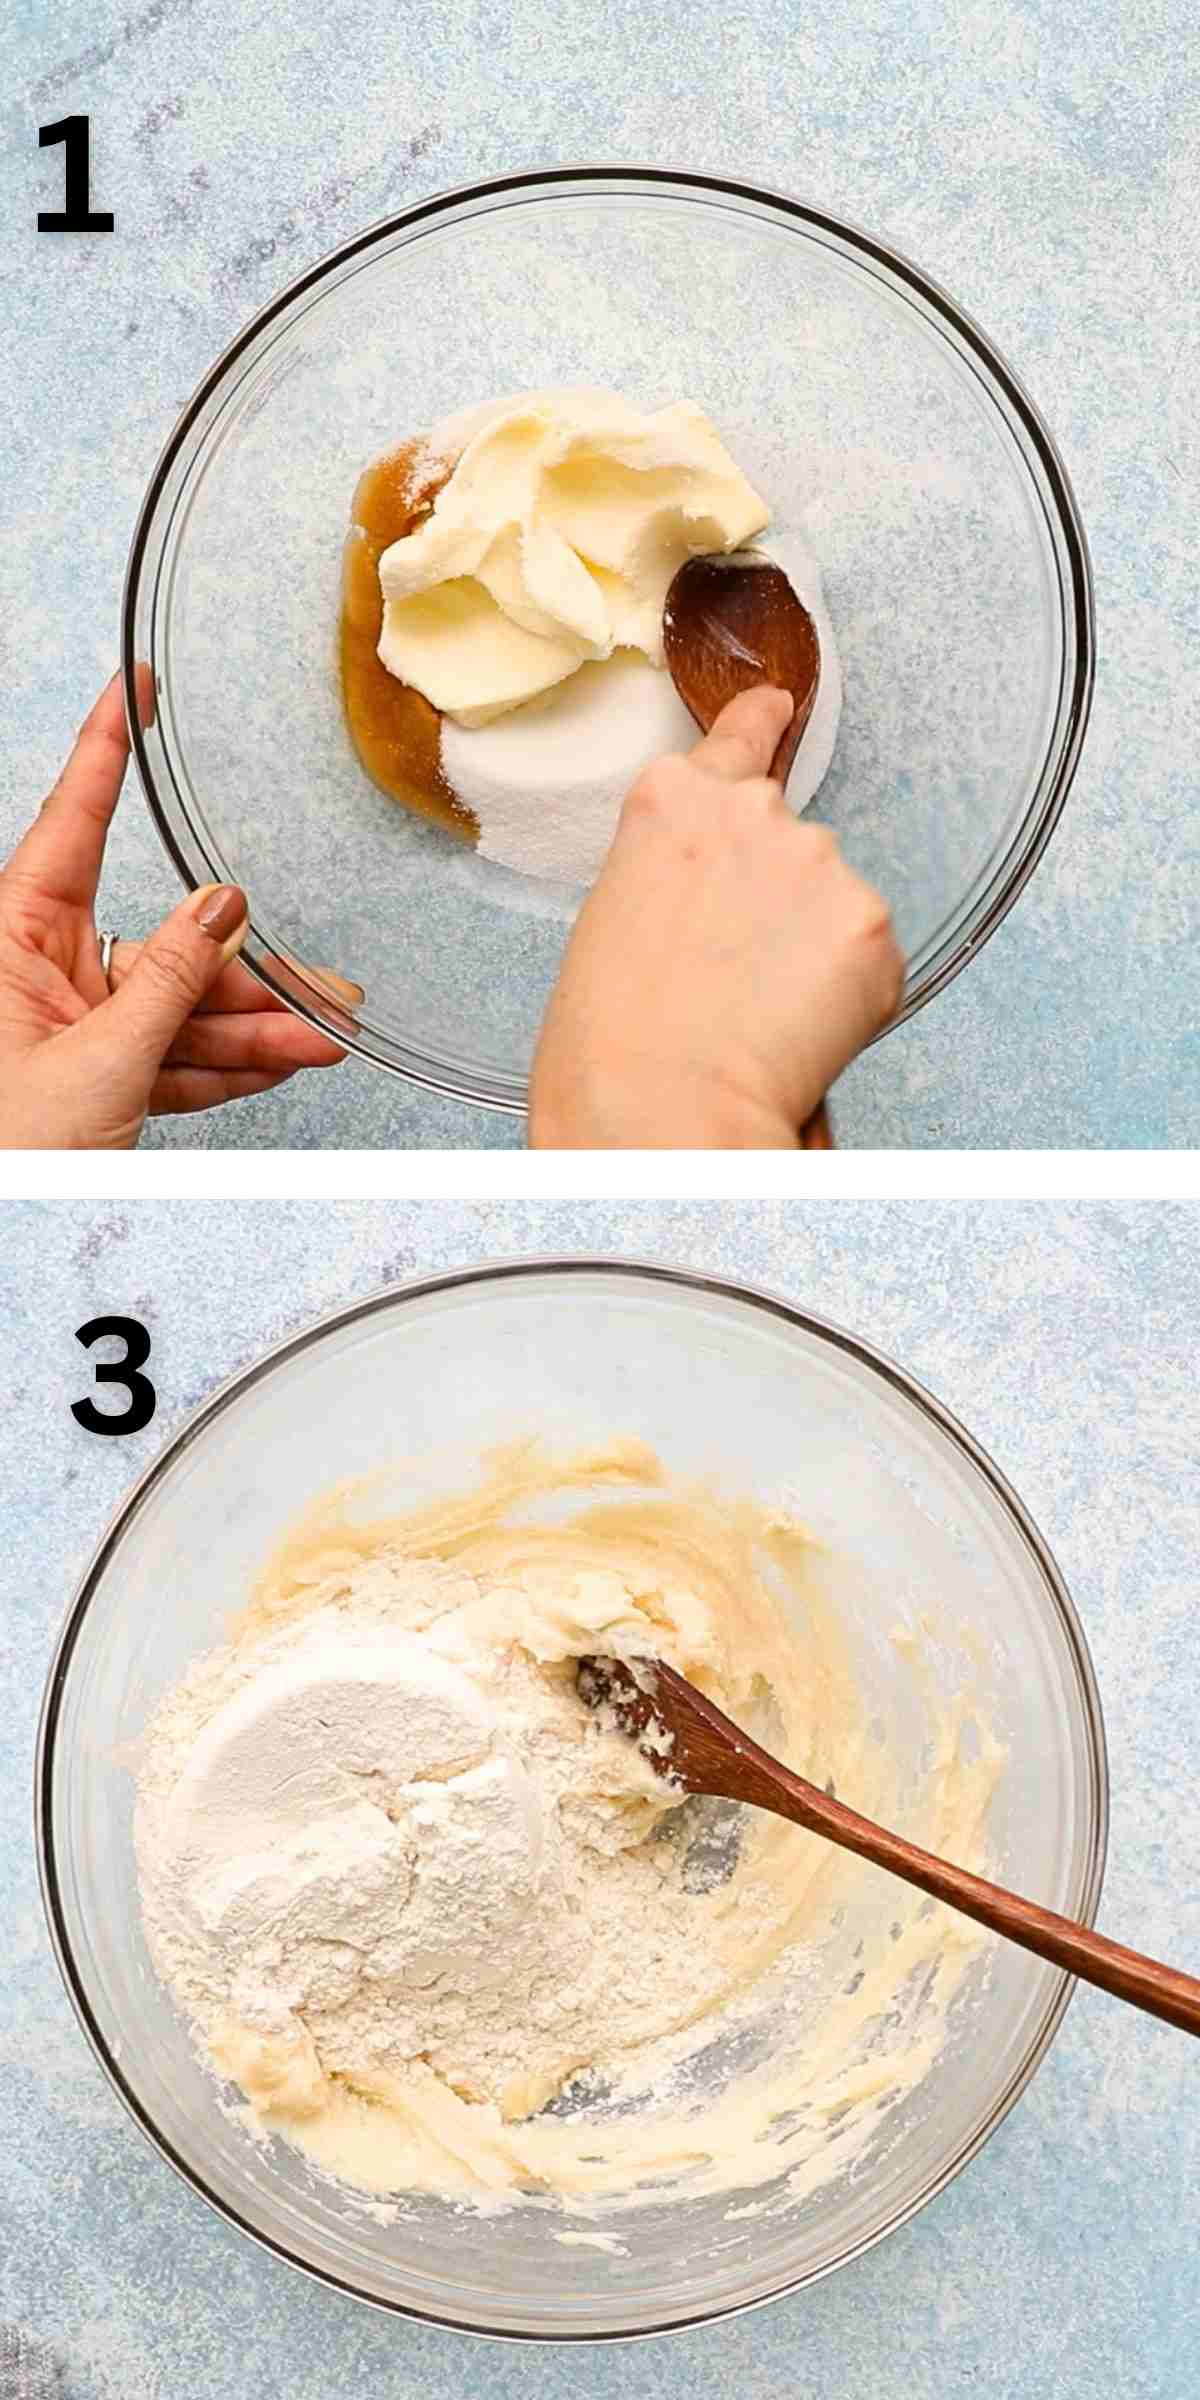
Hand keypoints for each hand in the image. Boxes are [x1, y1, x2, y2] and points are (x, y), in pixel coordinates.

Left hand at [0, 671, 344, 1147]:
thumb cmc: (7, 1151)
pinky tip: (291, 1059)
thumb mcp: (98, 1064)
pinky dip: (230, 1065)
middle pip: (156, 939)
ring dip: (256, 1027)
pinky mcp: (96, 1076)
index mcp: (5, 941)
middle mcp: (36, 971)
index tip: (133, 686)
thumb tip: (220, 906)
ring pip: (179, 1006)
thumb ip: (167, 982)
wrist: (2, 1233)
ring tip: (328, 1036)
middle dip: (243, 964)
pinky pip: (175, 1056)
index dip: (105, 750)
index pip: (69, 823)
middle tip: (321, 975)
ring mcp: (69, 1026)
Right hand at [530, 686, 903, 1148]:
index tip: (783, 705)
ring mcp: (819, 863)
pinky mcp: (871, 925)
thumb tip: (728, 906)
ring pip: (832, 907)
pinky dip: (845, 1001)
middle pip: (789, 846)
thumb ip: (678, 876)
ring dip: (810, 955)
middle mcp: (753, 812)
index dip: (764, 723)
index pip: (739, 737)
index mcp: (669, 804)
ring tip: (751, 1019)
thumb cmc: (608, 1044)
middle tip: (731, 983)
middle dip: (777, 905)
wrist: (658, 1108)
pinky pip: (868, 963)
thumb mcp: (616, 919)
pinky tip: (792, 1034)